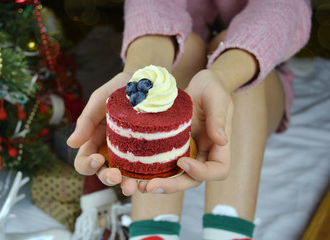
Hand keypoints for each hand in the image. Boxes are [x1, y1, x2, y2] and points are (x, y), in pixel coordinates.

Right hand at [67, 72, 140, 195]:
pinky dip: (146, 180)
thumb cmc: (123, 87)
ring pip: (125, 178)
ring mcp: (130, 154)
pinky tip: (151, 182)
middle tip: (118, 177)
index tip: (99, 158)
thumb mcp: (102, 97)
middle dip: (108, 179)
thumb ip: (87, 119)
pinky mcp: (150, 154)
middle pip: (104, 174)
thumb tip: (71, 143)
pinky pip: (146, 172)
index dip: (88, 165)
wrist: (153, 81)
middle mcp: (111, 151)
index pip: (85, 161)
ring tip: (134, 187)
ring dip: (127, 186)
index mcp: (95, 140)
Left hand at [138, 69, 233, 193]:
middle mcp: (203, 154)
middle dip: (172, 186)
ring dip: (158, 183)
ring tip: (138, 186)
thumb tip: (222, 140)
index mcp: (219, 147)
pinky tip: (134, 173)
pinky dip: (151, 171)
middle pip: (192, 180)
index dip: (201, 172)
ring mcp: (187, 152)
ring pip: (176, 176)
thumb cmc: (212, 88)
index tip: (182, 161)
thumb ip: (219, 117)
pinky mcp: (171, 147)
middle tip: (150, 186)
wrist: (198, 84)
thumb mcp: (217, 97)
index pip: (217, 170)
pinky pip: (163, 163)